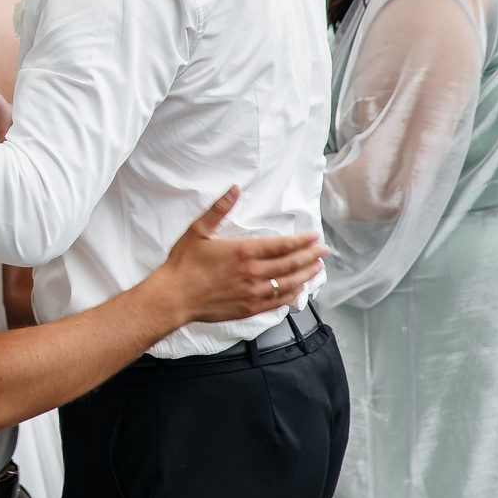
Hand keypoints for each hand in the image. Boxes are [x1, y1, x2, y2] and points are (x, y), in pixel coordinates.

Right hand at [153, 187, 326, 326]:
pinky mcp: (249, 308)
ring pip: (289, 283)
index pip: (283, 245)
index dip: (302, 240)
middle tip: (324, 250)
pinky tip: (298, 289)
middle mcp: (253, 272)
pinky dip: (292, 294)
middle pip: (291, 263)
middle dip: (311, 255)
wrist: (173, 297)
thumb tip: (234, 189)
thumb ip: (219, 209)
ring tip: (317, 268)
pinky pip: (278, 301)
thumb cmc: (184, 264)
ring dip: (306, 274)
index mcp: (244, 251)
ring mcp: (253, 292)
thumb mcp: (199, 231)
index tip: (314, 237)